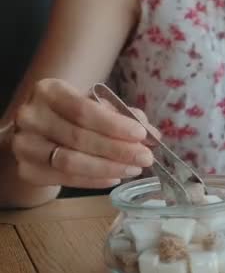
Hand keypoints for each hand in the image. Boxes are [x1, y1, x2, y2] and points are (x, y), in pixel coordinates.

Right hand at [12, 79, 155, 188]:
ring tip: (133, 169)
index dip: (114, 125)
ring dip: (109, 167)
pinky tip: (114, 178)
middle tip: (145, 158)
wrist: (37, 135)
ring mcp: (24, 145)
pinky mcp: (27, 170)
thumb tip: (153, 134)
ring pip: (71, 161)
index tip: (141, 135)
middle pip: (79, 137)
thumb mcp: (95, 107)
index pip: (83, 110)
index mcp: (49, 91)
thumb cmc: (72, 117)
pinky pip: (66, 179)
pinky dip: (94, 180)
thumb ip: (123, 116)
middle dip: (118, 150)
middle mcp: (31, 116)